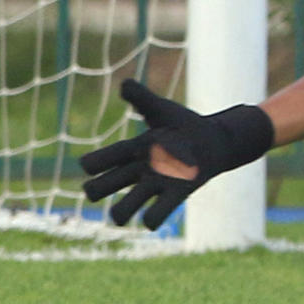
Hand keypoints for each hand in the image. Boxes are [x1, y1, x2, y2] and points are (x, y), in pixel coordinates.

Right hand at [79, 79, 274, 229]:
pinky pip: (158, 212)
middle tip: (96, 189)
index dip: (92, 164)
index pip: (98, 162)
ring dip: (120, 212)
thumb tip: (124, 84)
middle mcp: (137, 171)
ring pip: (125, 207)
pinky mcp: (176, 194)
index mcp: (131, 151)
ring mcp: (155, 184)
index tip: (90, 164)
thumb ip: (142, 98)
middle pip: (102, 187)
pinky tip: (150, 219)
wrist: (214, 140)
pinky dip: (152, 218)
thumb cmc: (181, 125)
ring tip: (119, 215)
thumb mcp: (161, 110)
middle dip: (96, 190)